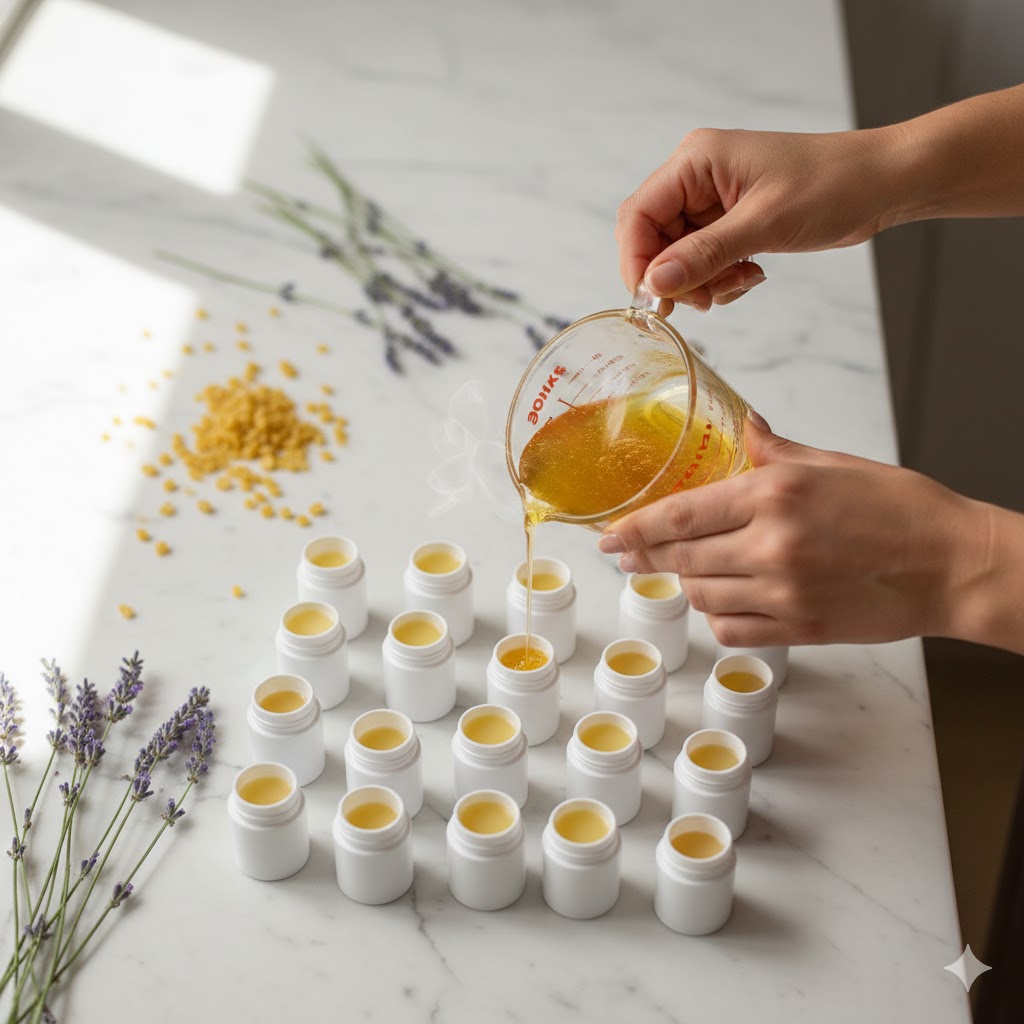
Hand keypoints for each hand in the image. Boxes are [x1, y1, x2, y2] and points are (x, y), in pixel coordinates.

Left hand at [597, 414, 989, 647]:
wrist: (953, 563)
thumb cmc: (900, 508)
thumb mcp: (833, 465)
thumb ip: (775, 451)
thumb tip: (744, 427)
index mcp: (776, 493)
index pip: (682, 513)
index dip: (636, 528)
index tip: (609, 535)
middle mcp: (772, 543)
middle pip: (682, 556)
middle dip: (649, 556)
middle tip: (631, 555)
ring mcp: (785, 590)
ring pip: (702, 594)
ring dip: (685, 582)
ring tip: (684, 570)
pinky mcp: (801, 627)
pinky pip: (732, 630)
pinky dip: (717, 617)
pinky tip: (720, 602)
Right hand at [616, 125, 901, 310]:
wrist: (883, 183)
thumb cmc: (833, 184)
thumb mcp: (764, 223)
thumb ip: (704, 254)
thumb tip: (654, 282)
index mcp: (696, 161)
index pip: (639, 214)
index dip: (636, 260)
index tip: (651, 300)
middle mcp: (697, 177)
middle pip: (653, 239)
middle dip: (672, 276)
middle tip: (701, 301)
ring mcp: (712, 200)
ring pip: (677, 256)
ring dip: (701, 281)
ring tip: (741, 283)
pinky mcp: (730, 221)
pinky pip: (703, 260)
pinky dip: (719, 278)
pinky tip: (750, 275)